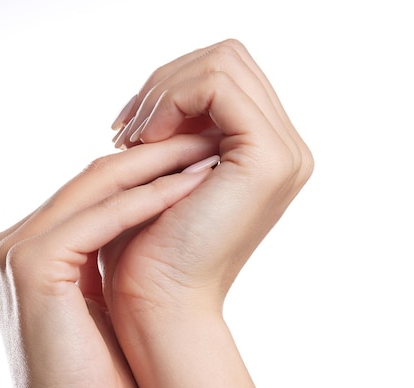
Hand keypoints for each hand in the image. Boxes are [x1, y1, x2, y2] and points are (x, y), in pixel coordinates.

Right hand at [0, 136, 216, 387]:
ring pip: (94, 188)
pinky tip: (192, 183)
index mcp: (25, 254)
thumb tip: (149, 231)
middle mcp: (10, 245)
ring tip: (206, 148)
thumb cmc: (101, 385)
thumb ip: (107, 265)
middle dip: (152, 157)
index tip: (192, 158)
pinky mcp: (30, 264)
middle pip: (89, 181)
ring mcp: (13, 251)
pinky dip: (147, 200)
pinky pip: (100, 218)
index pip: (87, 196)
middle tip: (204, 136)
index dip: (141, 173)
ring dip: (155, 166)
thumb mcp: (104, 309)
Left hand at [104, 39, 312, 321]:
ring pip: (222, 62)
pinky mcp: (269, 158)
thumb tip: (161, 89)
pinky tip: (146, 140)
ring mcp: (285, 153)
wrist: (159, 303)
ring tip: (132, 138)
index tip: (128, 128)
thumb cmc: (149, 249)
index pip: (225, 76)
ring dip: (164, 93)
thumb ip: (176, 130)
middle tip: (127, 130)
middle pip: (227, 58)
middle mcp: (286, 149)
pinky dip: (171, 101)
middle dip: (165, 84)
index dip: (170, 88)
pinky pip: (217, 86)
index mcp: (265, 154)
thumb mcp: (162, 175)